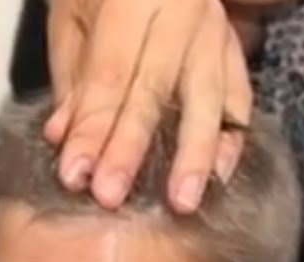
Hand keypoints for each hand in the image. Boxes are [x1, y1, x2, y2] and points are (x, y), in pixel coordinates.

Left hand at [44, 0, 250, 213]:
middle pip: (156, 90)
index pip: (111, 74)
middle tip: (113, 197)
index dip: (93, 128)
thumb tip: (64, 136)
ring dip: (194, 156)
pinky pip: (239, 98)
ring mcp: (215, 31)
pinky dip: (230, 140)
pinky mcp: (234, 49)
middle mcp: (184, 12)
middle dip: (132, 149)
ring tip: (182, 201)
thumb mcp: (72, 15)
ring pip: (207, 98)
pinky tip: (219, 177)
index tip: (76, 174)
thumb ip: (72, 76)